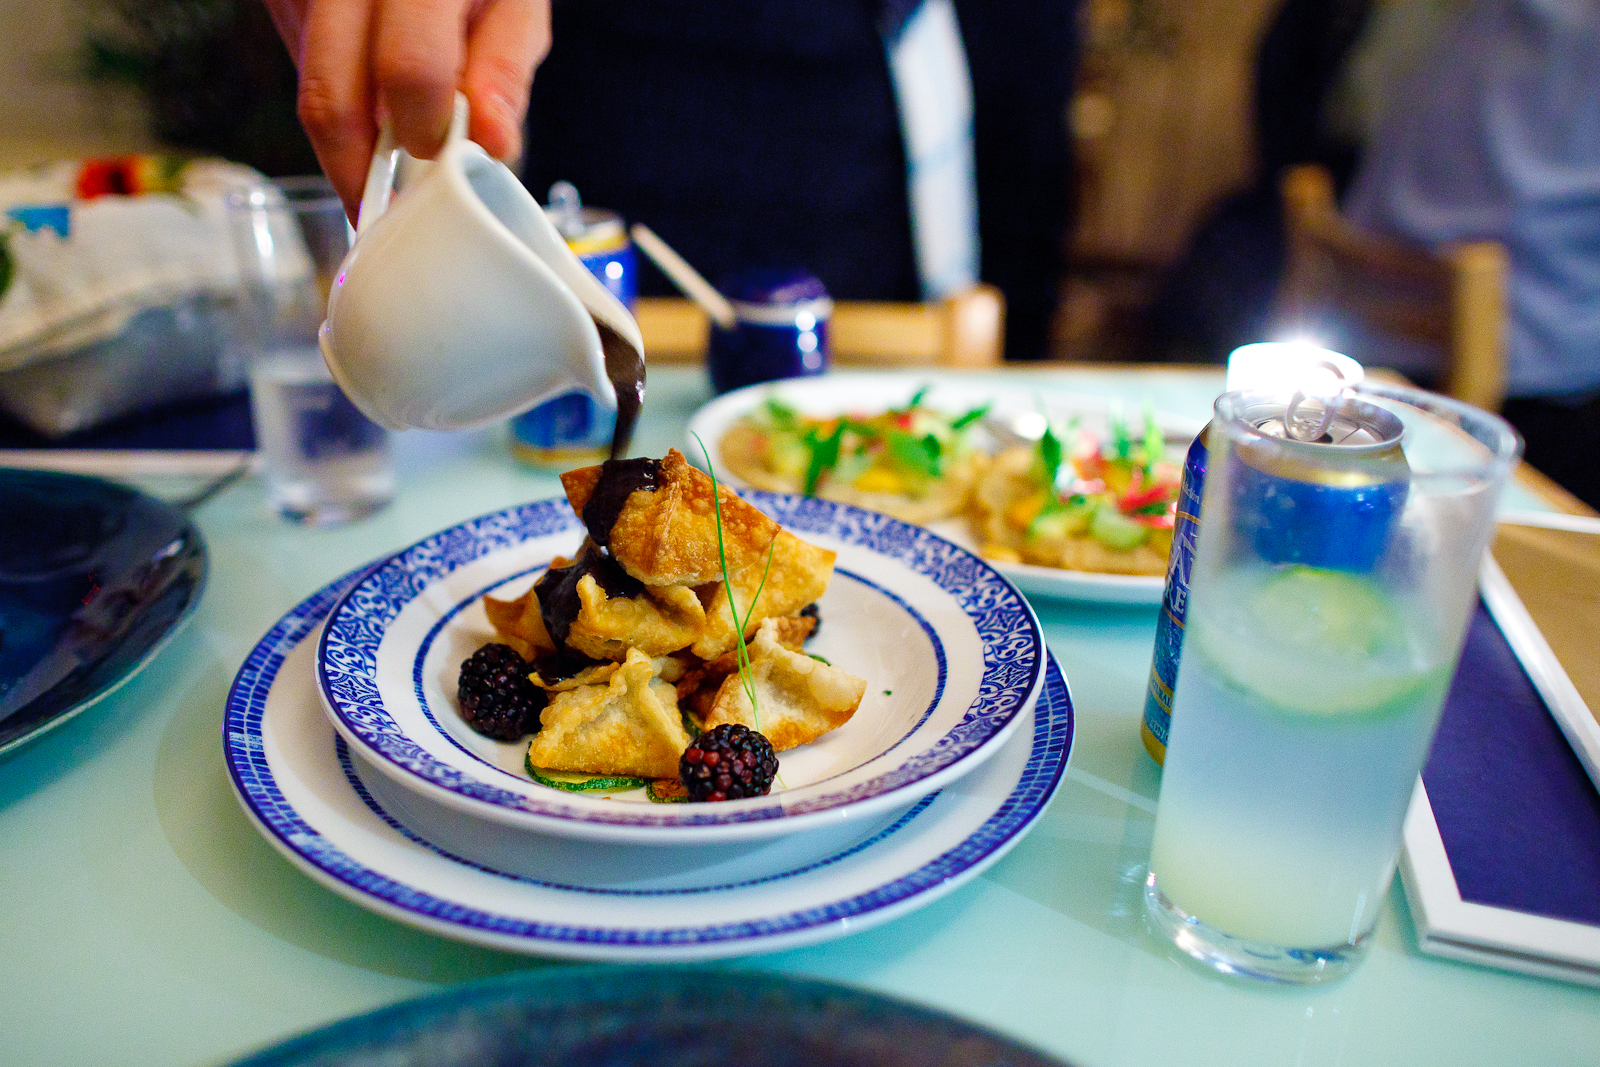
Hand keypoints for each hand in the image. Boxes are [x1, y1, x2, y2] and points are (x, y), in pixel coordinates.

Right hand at [263, 0, 550, 219]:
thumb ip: (505, 69)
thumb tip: (493, 144)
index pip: (409, 70)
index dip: (424, 129)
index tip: (438, 156)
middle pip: (329, 101)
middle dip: (357, 171)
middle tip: (380, 207)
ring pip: (308, 92)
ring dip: (347, 134)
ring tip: (384, 143)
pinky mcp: (280, 0)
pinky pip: (301, 69)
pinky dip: (337, 96)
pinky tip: (369, 88)